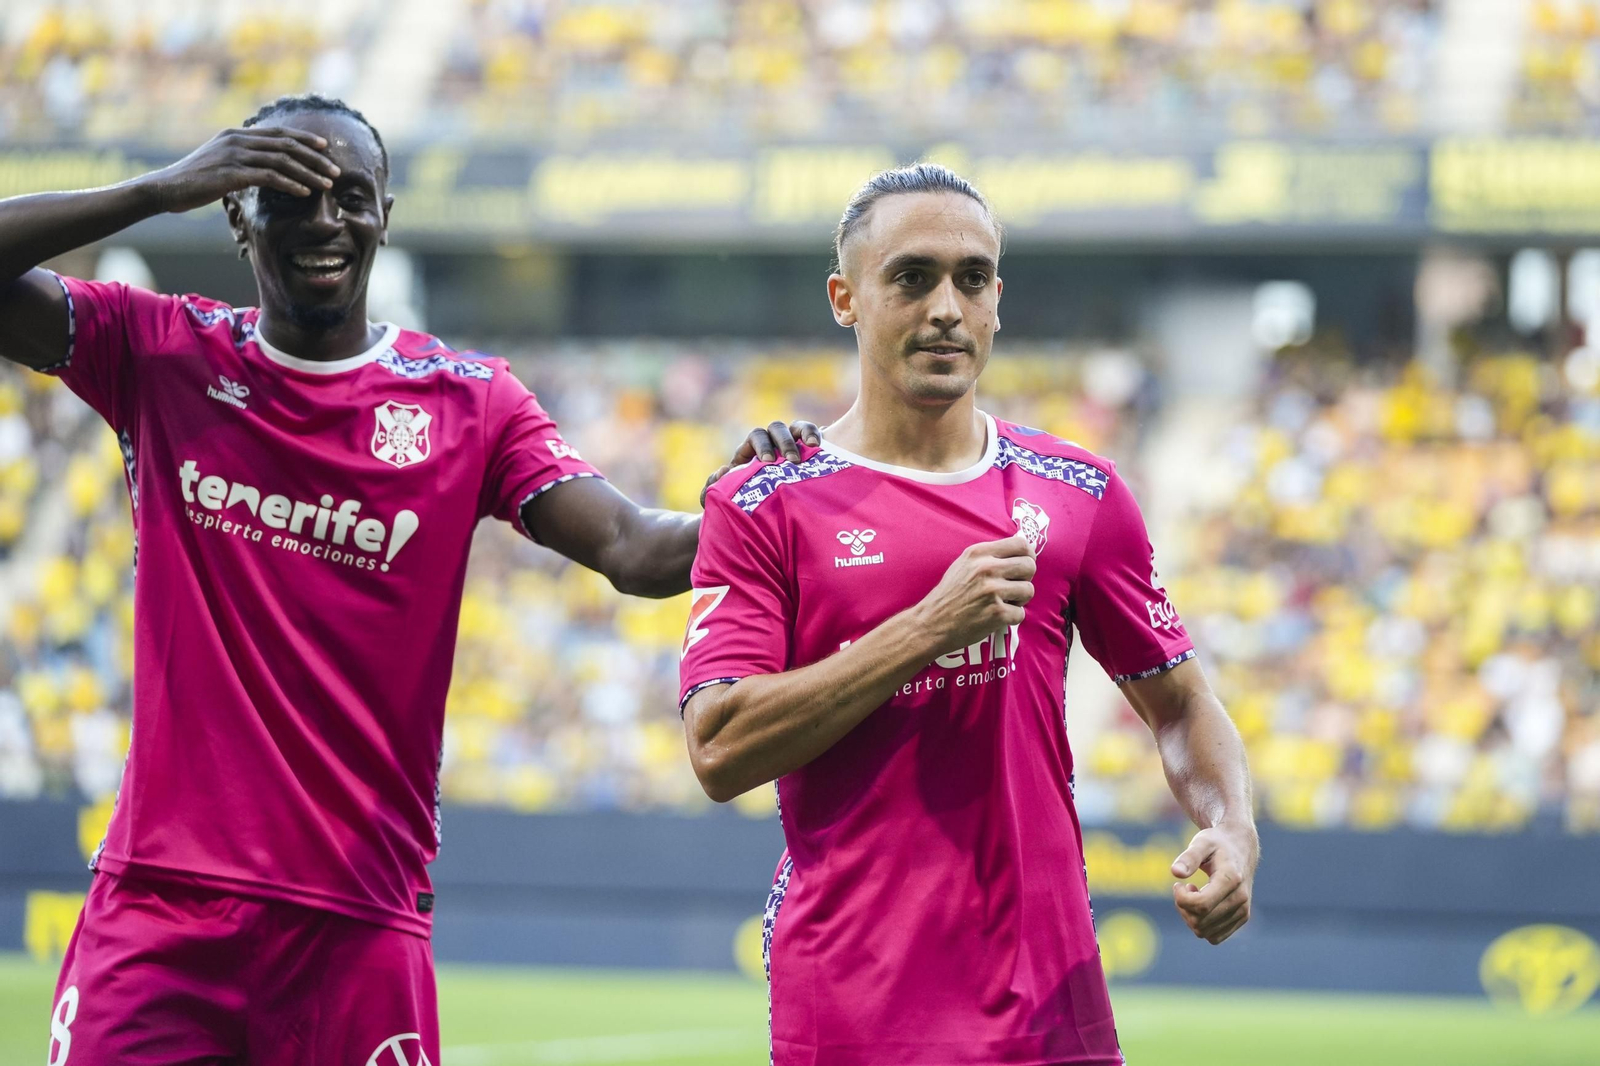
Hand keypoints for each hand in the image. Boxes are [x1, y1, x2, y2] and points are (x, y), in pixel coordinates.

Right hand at [136, 127, 342, 213]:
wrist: (165, 188)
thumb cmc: (194, 181)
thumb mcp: (220, 164)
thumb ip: (242, 160)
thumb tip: (264, 169)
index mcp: (236, 135)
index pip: (277, 133)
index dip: (303, 139)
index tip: (324, 148)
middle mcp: (237, 140)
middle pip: (285, 145)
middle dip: (314, 158)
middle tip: (335, 170)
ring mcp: (234, 155)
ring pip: (282, 161)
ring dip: (308, 173)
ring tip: (327, 184)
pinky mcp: (231, 173)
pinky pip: (268, 176)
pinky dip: (290, 184)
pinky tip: (305, 192)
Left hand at [700, 420, 822, 506]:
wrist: (762, 519)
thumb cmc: (742, 506)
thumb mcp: (724, 499)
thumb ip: (713, 489)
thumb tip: (722, 472)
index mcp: (751, 451)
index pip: (756, 436)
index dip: (762, 445)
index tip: (768, 462)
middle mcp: (771, 444)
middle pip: (775, 429)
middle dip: (784, 442)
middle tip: (791, 461)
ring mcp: (790, 444)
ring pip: (796, 428)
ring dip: (803, 435)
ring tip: (811, 448)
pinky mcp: (807, 450)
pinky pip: (811, 434)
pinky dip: (814, 434)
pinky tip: (819, 445)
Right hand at [914, 535, 1035, 651]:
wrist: (932, 623)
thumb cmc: (949, 594)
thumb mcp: (964, 564)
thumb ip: (989, 556)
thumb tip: (1021, 551)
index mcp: (979, 553)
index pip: (1021, 544)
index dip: (1028, 555)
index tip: (1025, 563)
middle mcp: (987, 568)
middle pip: (1029, 566)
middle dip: (1025, 578)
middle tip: (1013, 587)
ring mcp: (993, 591)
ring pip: (1028, 590)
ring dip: (1019, 599)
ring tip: (1003, 602)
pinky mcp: (997, 613)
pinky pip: (1020, 613)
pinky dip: (1011, 618)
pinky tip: (996, 617)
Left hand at [1171, 823, 1258, 944]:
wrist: (1240, 849)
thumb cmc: (1216, 844)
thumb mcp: (1201, 842)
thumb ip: (1189, 856)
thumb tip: (1175, 872)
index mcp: (1231, 879)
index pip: (1201, 905)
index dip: (1182, 899)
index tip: (1178, 884)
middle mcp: (1241, 899)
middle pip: (1200, 921)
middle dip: (1183, 907)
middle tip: (1185, 888)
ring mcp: (1243, 911)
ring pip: (1205, 932)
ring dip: (1191, 917)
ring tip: (1194, 895)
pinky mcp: (1242, 919)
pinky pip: (1214, 937)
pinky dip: (1202, 925)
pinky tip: (1202, 906)